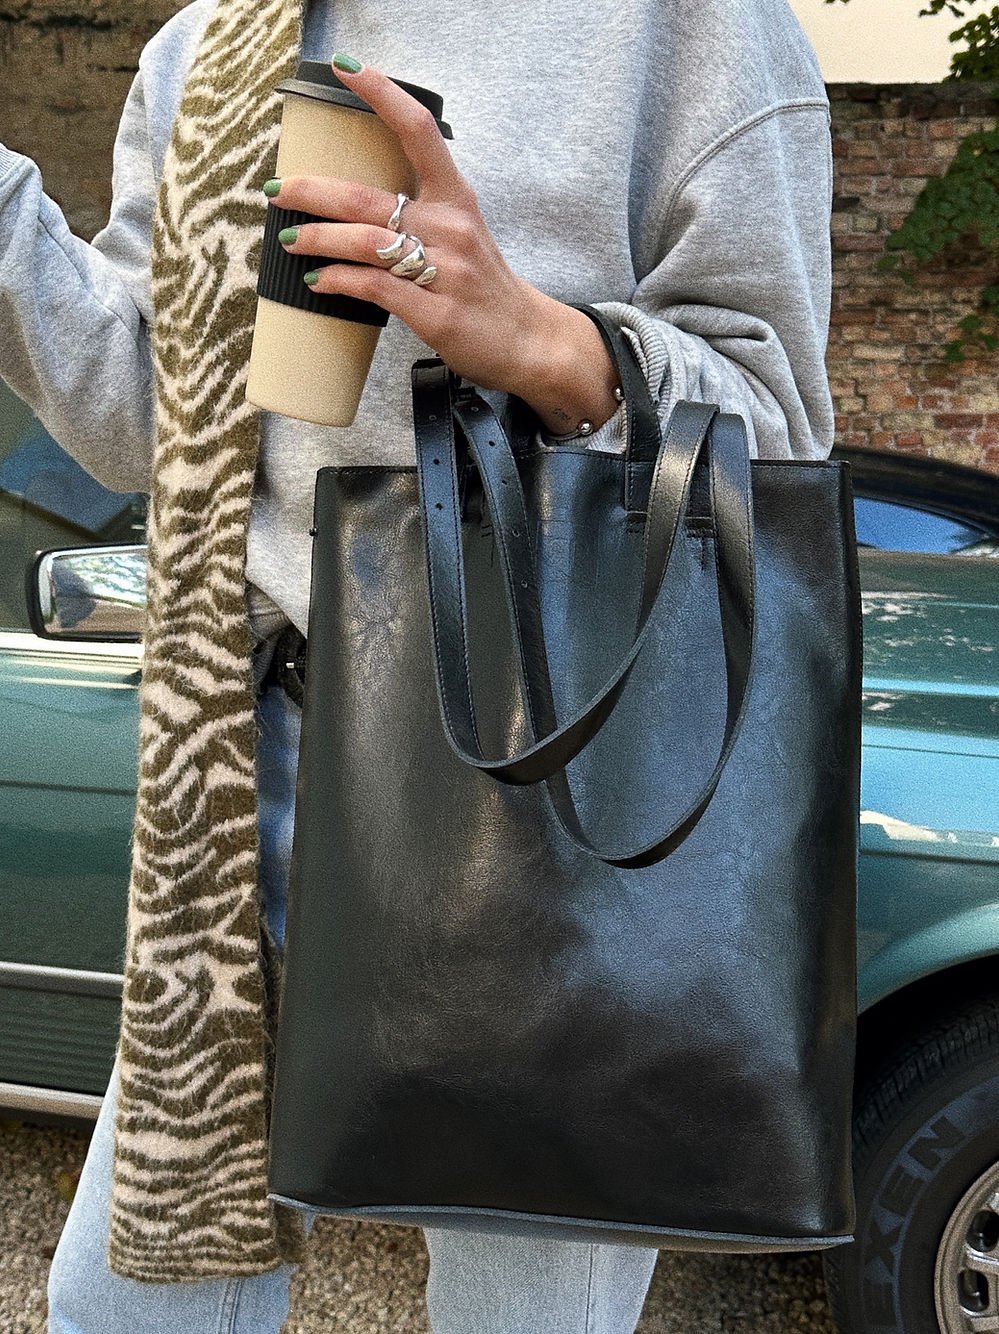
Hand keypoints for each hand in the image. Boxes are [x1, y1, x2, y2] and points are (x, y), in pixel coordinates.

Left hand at [266, 56, 619, 433]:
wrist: (527, 340)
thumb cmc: (483, 286)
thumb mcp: (462, 234)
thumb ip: (420, 214)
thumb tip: (357, 205)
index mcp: (456, 199)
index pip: (418, 132)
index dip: (381, 93)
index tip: (346, 68)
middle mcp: (451, 228)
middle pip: (367, 197)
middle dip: (312, 192)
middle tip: (278, 190)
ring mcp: (444, 272)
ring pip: (365, 242)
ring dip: (318, 239)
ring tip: (291, 241)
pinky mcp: (435, 314)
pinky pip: (374, 288)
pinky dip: (340, 281)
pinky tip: (320, 281)